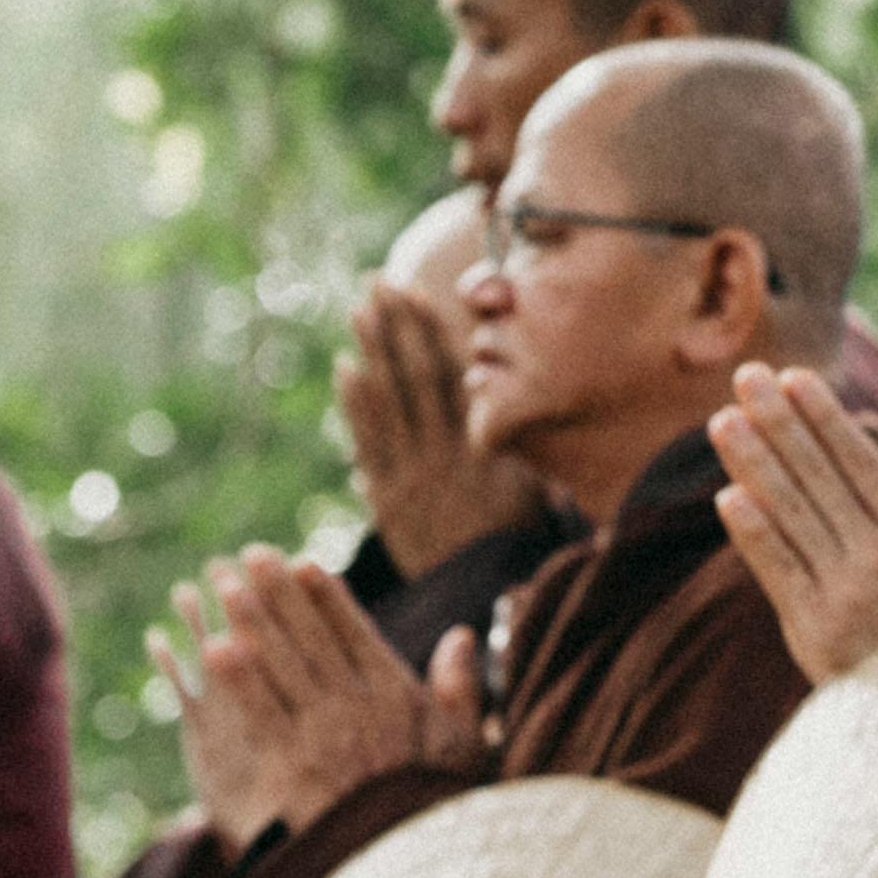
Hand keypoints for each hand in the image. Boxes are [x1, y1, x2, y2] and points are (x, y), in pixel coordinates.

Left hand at [150, 547, 486, 845]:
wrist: (406, 869)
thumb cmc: (438, 810)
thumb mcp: (466, 744)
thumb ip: (460, 686)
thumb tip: (462, 634)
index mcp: (396, 697)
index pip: (355, 632)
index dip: (325, 597)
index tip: (303, 565)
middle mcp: (358, 706)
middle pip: (311, 637)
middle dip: (278, 592)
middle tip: (250, 556)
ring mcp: (322, 735)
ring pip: (281, 664)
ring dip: (250, 619)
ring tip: (223, 584)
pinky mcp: (290, 767)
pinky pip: (258, 712)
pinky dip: (237, 678)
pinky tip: (213, 647)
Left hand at [339, 280, 546, 578]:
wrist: (483, 596)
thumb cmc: (514, 539)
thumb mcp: (532, 485)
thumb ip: (521, 441)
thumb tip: (517, 392)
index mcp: (484, 442)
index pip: (452, 372)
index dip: (429, 329)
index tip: (413, 289)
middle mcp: (446, 451)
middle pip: (417, 376)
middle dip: (396, 325)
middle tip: (377, 281)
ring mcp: (413, 473)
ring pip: (389, 401)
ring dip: (372, 351)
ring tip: (358, 309)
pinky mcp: (388, 497)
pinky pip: (369, 442)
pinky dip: (356, 404)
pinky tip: (345, 368)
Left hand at [708, 363, 877, 684]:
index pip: (861, 463)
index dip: (822, 417)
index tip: (793, 379)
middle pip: (816, 477)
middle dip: (778, 422)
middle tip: (744, 376)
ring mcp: (843, 598)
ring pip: (789, 515)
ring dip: (752, 464)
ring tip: (722, 422)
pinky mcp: (813, 636)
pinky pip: (776, 573)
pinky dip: (752, 534)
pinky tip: (728, 496)